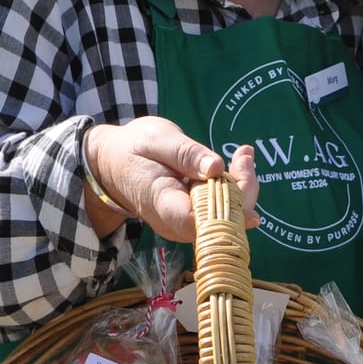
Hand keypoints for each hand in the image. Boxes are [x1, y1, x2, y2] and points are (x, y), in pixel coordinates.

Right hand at [85, 118, 258, 242]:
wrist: (114, 165)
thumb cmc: (133, 149)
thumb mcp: (156, 139)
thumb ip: (186, 154)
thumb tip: (216, 167)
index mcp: (162, 202)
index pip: (196, 222)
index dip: (227, 216)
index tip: (248, 199)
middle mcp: (177, 223)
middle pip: (220, 220)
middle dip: (242, 189)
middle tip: (244, 153)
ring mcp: (187, 224)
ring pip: (227, 216)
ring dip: (241, 186)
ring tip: (243, 154)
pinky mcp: (196, 217)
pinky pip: (223, 209)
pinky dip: (234, 187)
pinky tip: (237, 163)